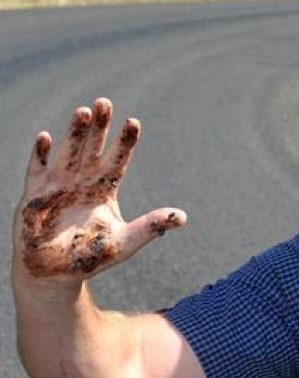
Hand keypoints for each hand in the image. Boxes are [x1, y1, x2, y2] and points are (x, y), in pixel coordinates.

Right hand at [12, 98, 186, 282]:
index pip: (117, 160)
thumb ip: (151, 226)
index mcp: (104, 189)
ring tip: (84, 111)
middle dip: (99, 127)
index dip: (125, 142)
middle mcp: (82, 181)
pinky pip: (37, 170)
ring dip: (75, 133)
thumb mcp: (125, 241)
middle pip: (93, 148)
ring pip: (68, 153)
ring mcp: (58, 186)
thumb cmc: (90, 257)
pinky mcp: (35, 195)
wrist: (55, 274)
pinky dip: (41, 155)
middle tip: (105, 102)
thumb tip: (183, 217)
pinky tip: (45, 137)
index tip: (134, 122)